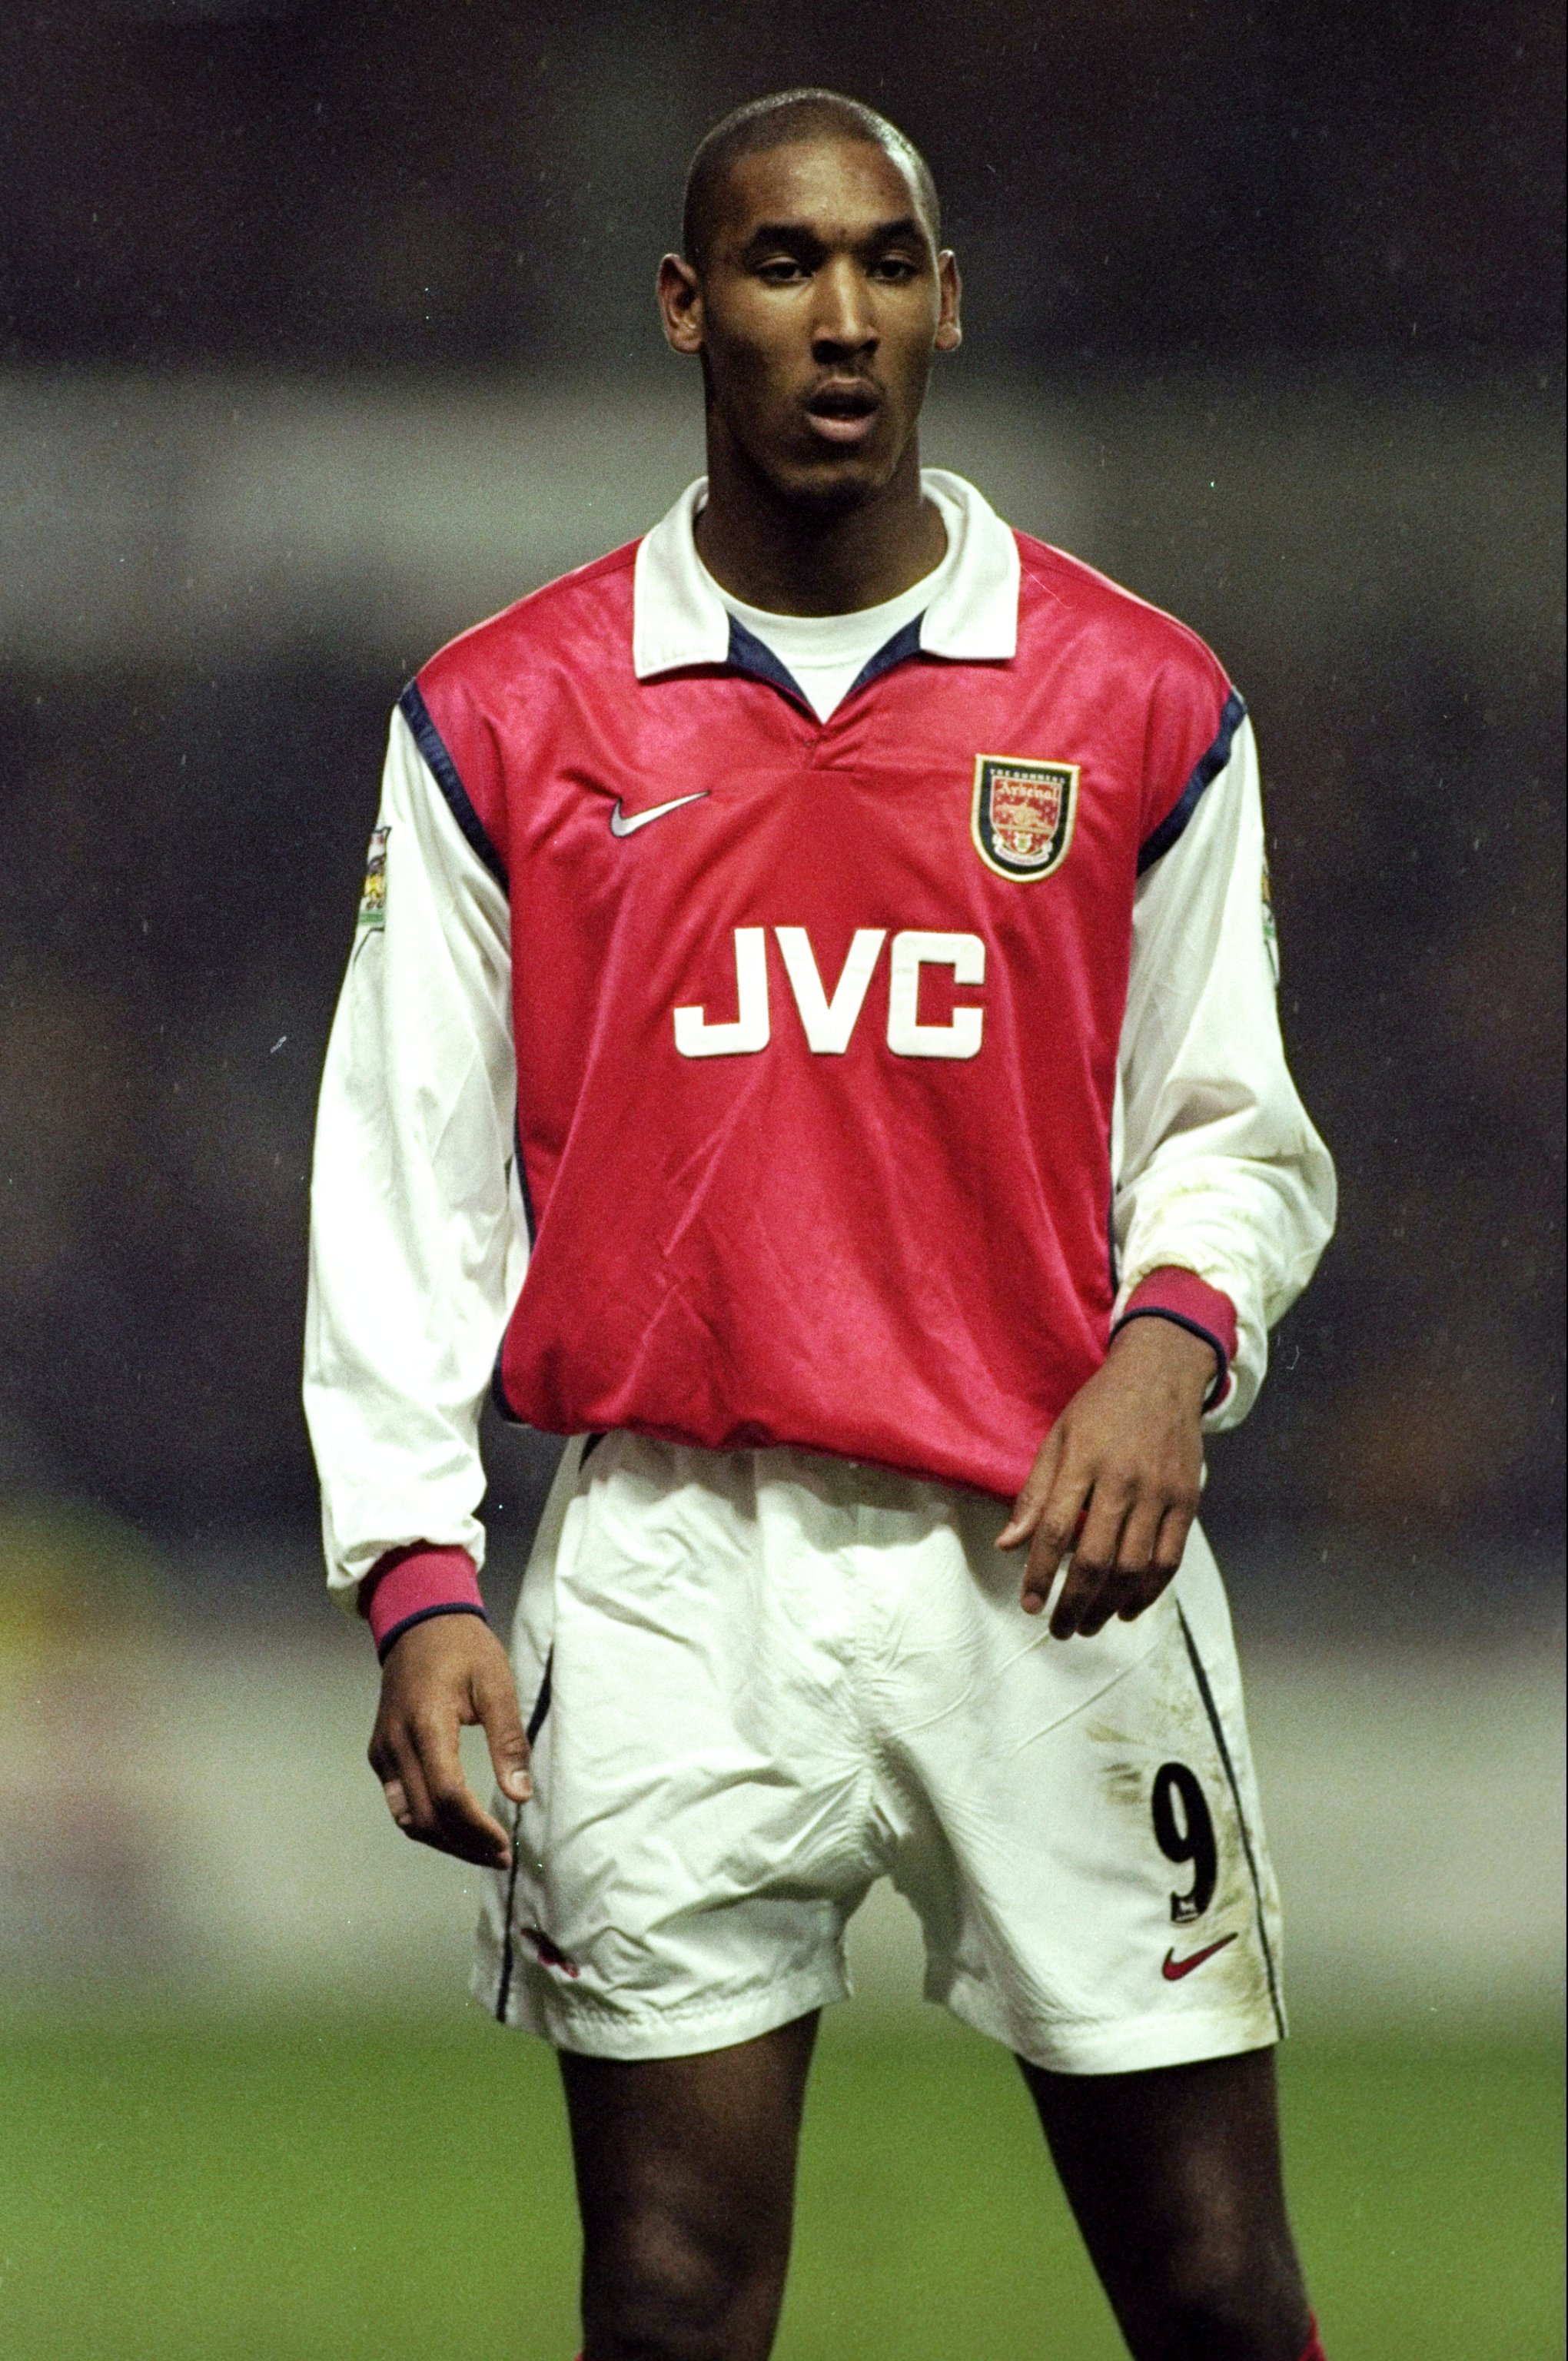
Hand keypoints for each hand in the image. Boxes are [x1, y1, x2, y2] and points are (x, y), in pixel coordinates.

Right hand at [368, 1615, 531, 1867]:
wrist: (420, 1622)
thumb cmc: (463, 1648)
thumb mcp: (496, 1684)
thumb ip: (508, 1740)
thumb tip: (521, 1795)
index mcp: (426, 1723)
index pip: (447, 1795)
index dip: (476, 1829)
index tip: (505, 1844)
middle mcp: (395, 1743)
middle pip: (425, 1816)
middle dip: (464, 1845)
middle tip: (499, 1856)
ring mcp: (382, 1751)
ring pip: (407, 1818)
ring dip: (444, 1842)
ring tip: (482, 1852)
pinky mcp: (380, 1754)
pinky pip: (400, 1803)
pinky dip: (427, 1824)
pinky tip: (457, 1830)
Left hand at [996, 1317, 1213, 1637]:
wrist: (1162, 1374)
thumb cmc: (1101, 1407)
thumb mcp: (1057, 1438)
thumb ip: (1034, 1494)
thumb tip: (1008, 1545)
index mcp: (1083, 1461)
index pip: (1056, 1530)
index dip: (1039, 1573)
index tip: (1028, 1604)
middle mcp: (1124, 1480)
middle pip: (1095, 1559)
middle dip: (1074, 1602)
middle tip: (1059, 1628)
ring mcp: (1160, 1492)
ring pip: (1134, 1567)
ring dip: (1108, 1605)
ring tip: (1088, 1624)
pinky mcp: (1187, 1501)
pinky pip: (1169, 1559)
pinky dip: (1149, 1592)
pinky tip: (1127, 1608)